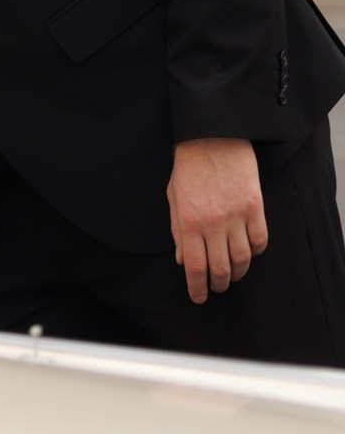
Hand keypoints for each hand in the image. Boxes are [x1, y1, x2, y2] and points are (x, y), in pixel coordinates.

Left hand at [166, 136, 267, 303]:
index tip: (199, 297)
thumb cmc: (188, 166)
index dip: (197, 288)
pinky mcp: (254, 207)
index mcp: (188, 221)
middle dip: (219, 285)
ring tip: (233, 274)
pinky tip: (247, 252)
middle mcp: (213, 223)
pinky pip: (259, 241)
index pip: (195, 268)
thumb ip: (177, 231)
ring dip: (238, 273)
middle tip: (217, 287)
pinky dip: (254, 252)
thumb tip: (182, 261)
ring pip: (242, 260)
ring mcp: (236, 216)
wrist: (212, 135)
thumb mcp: (173, 197)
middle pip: (221, 269)